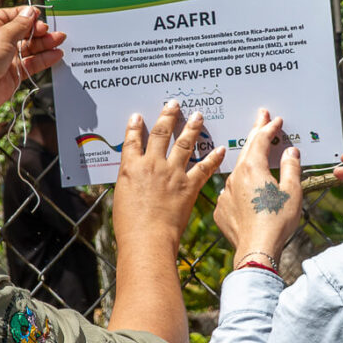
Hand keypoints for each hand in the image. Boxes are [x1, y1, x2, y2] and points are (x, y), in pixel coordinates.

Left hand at [0, 6, 65, 109]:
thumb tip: (30, 11)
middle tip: (49, 30)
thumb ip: (19, 24)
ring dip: (45, 43)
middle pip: (23, 31)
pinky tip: (56, 54)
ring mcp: (7, 57)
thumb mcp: (1, 36)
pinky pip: (33, 62)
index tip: (39, 14)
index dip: (25, 14)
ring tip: (60, 39)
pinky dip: (45, 58)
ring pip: (30, 47)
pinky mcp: (15, 72)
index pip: (10, 16)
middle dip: (38, 30)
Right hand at [114, 102, 225, 251]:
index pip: (132, 141)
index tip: (138, 116)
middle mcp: (151, 165)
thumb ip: (130, 184)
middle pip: (160, 133)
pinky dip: (213, 158)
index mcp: (130, 168)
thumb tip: (134, 180)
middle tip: (174, 104)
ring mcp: (172, 173)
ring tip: (198, 116)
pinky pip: (204, 167)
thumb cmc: (129, 227)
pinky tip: (220, 149)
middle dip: (167, 116)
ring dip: (192, 128)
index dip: (134, 127)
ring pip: (183, 143)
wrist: (147, 239)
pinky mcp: (188, 186)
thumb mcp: (122, 199)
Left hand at [213, 109, 301, 264]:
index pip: (260, 140)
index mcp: (252, 168)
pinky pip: (230, 193)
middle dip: (255, 133)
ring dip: (247, 162)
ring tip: (256, 157)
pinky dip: (239, 187)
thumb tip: (290, 152)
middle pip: (246, 150)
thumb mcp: (292, 192)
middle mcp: (234, 177)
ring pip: (237, 172)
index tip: (274, 119)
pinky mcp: (220, 210)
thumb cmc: (277, 221)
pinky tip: (247, 192)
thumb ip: (291, 168)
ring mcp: (224, 193)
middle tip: (260, 118)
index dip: (268, 127)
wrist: (256, 250)